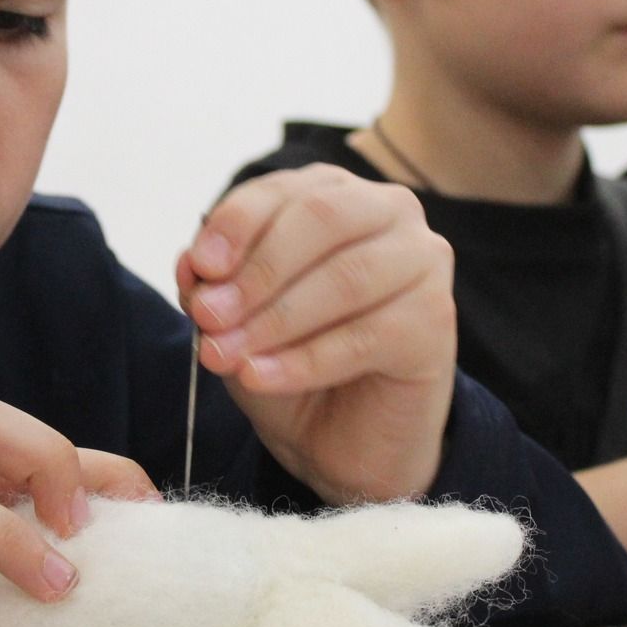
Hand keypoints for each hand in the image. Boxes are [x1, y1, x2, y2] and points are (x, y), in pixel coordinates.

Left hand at [179, 164, 456, 503]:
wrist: (343, 436)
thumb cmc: (292, 355)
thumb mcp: (236, 316)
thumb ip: (213, 284)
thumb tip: (191, 264)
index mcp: (335, 192)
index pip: (283, 191)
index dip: (236, 224)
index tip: (199, 268)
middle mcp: (389, 212)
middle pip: (321, 218)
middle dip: (258, 271)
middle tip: (209, 317)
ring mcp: (422, 262)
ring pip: (346, 277)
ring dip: (275, 319)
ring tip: (224, 355)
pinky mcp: (435, 322)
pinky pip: (365, 336)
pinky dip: (303, 360)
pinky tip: (259, 376)